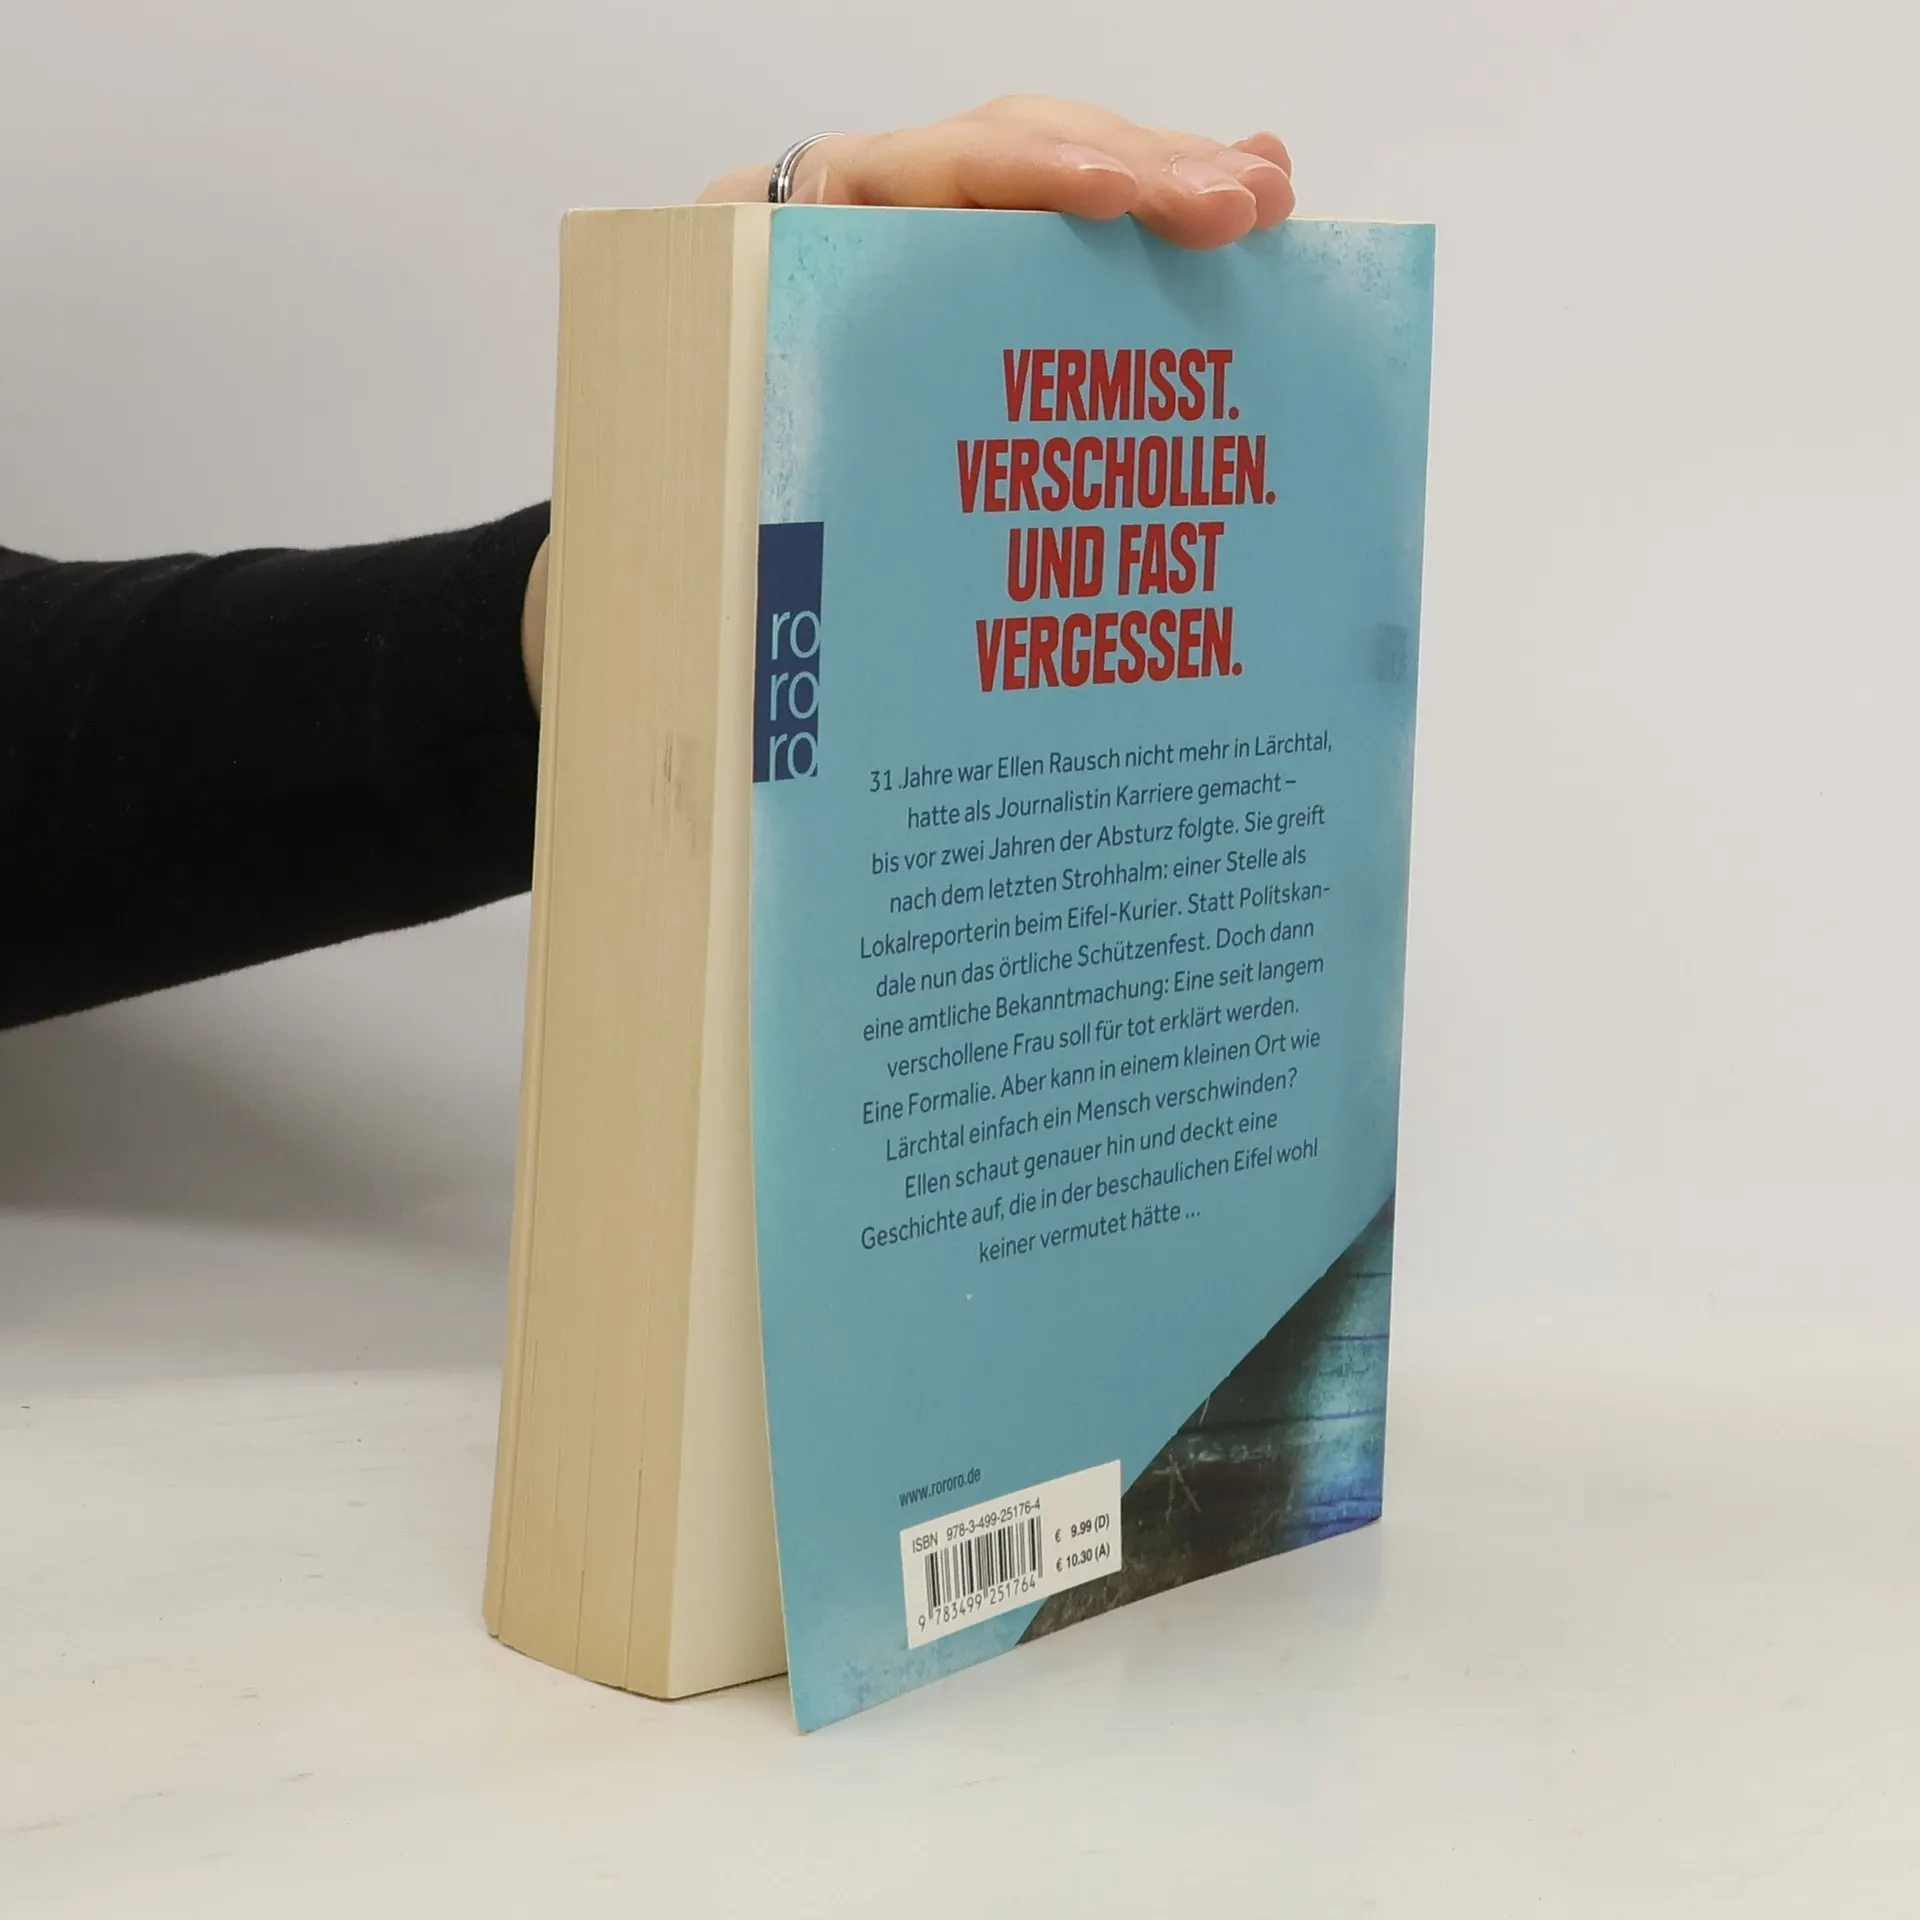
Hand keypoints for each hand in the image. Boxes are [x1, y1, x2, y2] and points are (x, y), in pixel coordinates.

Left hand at [527, 100, 1293, 704]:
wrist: (646, 573)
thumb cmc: (663, 561)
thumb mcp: (680, 541)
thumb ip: (740, 538)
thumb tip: (809, 614)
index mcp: (757, 267)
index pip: (903, 176)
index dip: (1023, 178)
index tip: (1121, 203)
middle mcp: (835, 242)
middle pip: (997, 159)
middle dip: (1130, 171)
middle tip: (1242, 207)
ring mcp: (905, 268)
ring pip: (1043, 195)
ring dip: (1161, 192)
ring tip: (1263, 201)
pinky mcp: (954, 313)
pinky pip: (1052, 258)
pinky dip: (1142, 247)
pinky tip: (1233, 236)